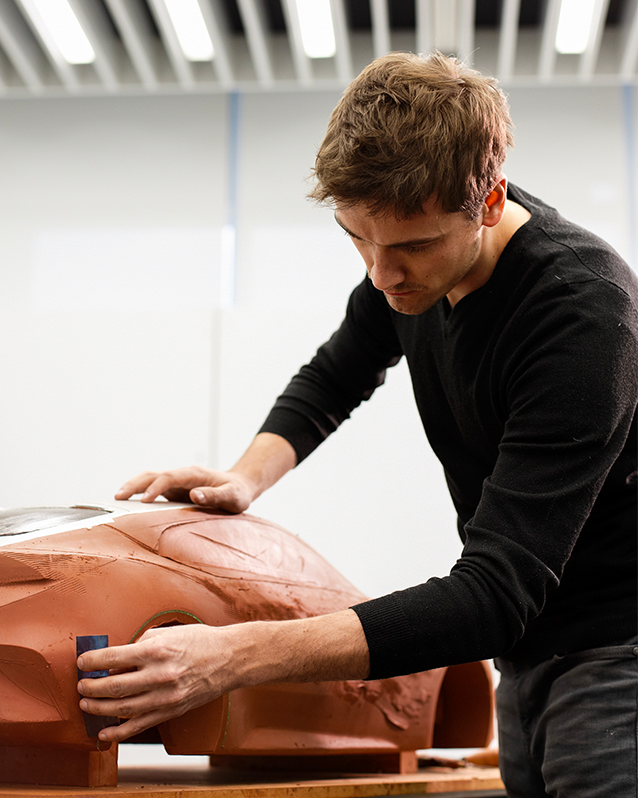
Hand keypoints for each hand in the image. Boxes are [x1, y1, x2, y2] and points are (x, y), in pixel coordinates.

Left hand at [77, 625, 237, 741]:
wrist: (229, 659)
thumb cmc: (200, 641)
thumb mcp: (168, 632)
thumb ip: (141, 643)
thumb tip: (118, 658)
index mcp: (157, 650)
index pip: (114, 657)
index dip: (92, 661)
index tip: (82, 662)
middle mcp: (159, 675)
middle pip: (114, 686)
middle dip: (91, 687)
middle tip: (81, 685)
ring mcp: (165, 696)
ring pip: (122, 708)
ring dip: (99, 708)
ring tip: (86, 704)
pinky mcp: (171, 711)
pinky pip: (139, 726)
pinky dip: (118, 732)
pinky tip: (103, 732)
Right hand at [115, 466, 254, 512]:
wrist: (239, 486)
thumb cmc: (237, 493)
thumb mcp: (232, 497)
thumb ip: (215, 496)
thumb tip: (195, 495)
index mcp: (194, 475)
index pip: (170, 478)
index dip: (156, 487)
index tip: (145, 500)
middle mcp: (182, 476)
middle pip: (154, 475)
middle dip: (136, 484)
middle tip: (118, 496)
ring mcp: (177, 482)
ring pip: (150, 479)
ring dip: (134, 486)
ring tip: (117, 498)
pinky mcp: (174, 490)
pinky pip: (153, 488)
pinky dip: (139, 492)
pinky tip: (128, 502)